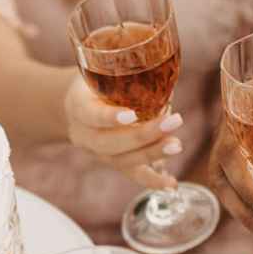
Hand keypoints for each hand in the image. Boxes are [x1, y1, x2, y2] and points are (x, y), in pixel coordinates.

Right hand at [63, 74, 182, 189]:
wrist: (75, 105)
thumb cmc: (95, 82)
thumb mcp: (99, 70)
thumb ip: (123, 72)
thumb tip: (166, 69)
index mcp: (77, 107)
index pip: (90, 115)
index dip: (109, 118)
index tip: (131, 115)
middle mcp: (84, 135)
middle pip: (109, 143)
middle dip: (143, 135)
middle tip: (173, 122)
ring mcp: (97, 152)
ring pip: (121, 160)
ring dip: (151, 153)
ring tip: (177, 145)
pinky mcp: (112, 162)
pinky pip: (130, 174)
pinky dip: (152, 181)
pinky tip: (171, 184)